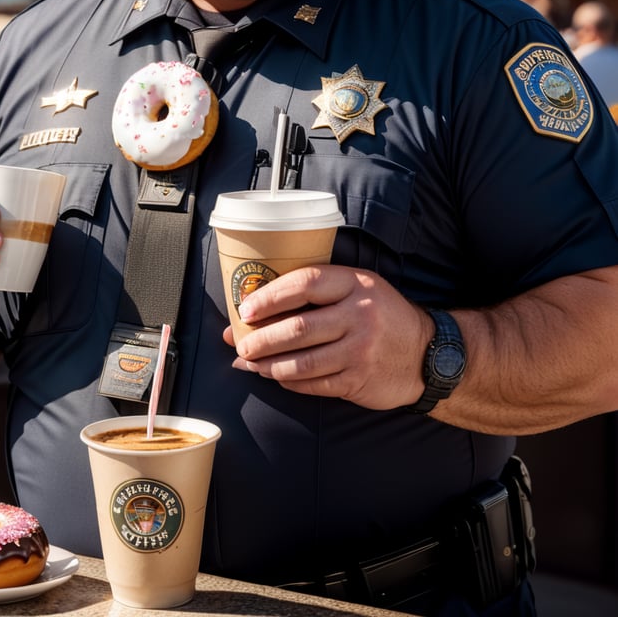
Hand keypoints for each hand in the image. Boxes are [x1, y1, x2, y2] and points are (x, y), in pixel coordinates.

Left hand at [224, 264, 431, 409]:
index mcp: (355, 284)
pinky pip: (314, 384)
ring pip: (302, 361)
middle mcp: (359, 315)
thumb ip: (315, 295)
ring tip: (251, 364)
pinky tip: (277, 377)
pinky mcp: (359, 380)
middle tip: (240, 345)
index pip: (304, 284)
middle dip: (261, 339)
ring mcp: (360, 350)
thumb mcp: (358, 289)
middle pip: (298, 328)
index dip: (270, 297)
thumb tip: (255, 310)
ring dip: (269, 365)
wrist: (428, 354)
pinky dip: (290, 382)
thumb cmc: (381, 316)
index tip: (245, 309)